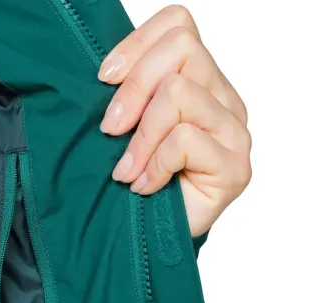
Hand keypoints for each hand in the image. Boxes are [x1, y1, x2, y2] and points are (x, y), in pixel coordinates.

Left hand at [98, 5, 251, 237]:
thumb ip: (123, 95)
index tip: (102, 80)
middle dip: (132, 90)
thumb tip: (99, 71)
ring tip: (126, 171)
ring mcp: (235, 132)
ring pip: (179, 94)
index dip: (136, 44)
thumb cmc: (134, 186)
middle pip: (181, 50)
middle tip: (109, 132)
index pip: (179, 25)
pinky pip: (184, 140)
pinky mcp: (235, 168)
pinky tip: (144, 187)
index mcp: (200, 81)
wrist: (149, 245)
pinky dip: (153, 165)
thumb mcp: (122, 132)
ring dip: (139, 138)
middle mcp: (224, 100)